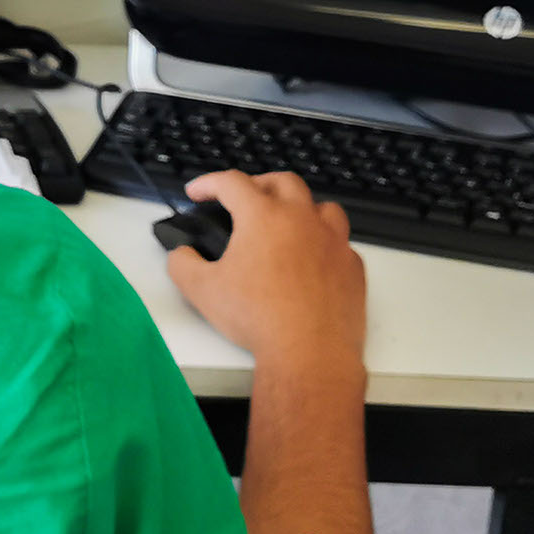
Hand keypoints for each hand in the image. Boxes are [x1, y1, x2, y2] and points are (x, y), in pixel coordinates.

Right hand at [164, 170, 366, 376]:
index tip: (198, 192)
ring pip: (321, 206)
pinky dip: (324, 242)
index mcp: (264, 217)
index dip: (208, 183)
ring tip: (288, 222)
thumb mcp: (201, 290)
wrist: (309, 352)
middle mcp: (302, 220)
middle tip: (243, 198)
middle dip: (258, 183)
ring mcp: (333, 241)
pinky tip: (312, 258)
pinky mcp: (352, 266)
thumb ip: (182, 264)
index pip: (231, 182)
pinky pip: (340, 241)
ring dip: (301, 207)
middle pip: (282, 181)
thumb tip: (181, 255)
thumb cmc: (259, 319)